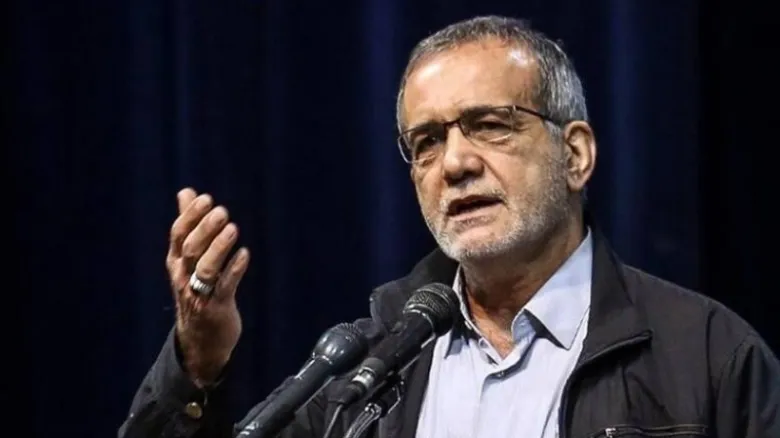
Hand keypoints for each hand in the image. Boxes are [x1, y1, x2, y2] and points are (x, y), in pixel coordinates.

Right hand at [166, 187, 249, 386]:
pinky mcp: (217, 308)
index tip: (206, 198)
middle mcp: (183, 276)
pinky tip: (245, 254)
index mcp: (176, 262)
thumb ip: (188, 224)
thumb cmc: (196, 290)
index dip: (190, 216)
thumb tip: (186, 192)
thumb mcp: (187, 258)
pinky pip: (225, 287)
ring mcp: (199, 293)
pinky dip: (234, 270)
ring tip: (234, 229)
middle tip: (222, 211)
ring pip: (205, 268)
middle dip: (205, 229)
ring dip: (219, 247)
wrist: (200, 340)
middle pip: (190, 248)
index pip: (178, 234)